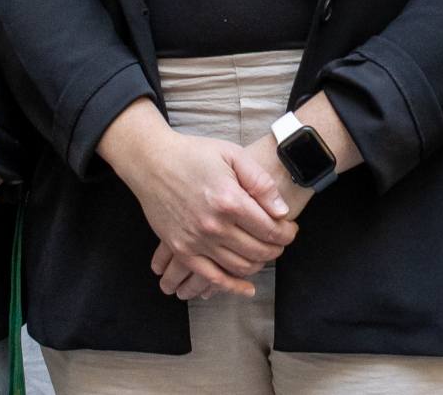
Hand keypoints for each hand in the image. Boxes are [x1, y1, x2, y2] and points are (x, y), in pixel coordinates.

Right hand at [99, 100, 295, 297]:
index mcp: (230, 200)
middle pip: (258, 250)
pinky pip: (212, 278)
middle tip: (280, 241)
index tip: (290, 229)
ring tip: (264, 252)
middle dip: (276, 248)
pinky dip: (232, 287)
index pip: (270, 229)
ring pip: (240, 266)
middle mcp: (214, 226)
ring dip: (259, 264)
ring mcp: (196, 241)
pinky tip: (247, 288)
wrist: (152, 162)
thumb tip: (281, 211)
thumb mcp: (232, 154)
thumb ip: (260, 182)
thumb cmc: (194, 154)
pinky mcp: (182, 250)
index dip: (287, 233)